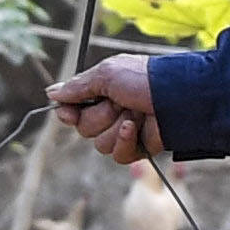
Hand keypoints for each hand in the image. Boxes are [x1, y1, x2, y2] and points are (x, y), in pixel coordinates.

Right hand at [51, 54, 167, 164]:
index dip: (69, 114)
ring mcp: (124, 131)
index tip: (70, 113)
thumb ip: (78, 86)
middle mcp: (110, 112)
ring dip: (116, 128)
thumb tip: (51, 93)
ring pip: (100, 145)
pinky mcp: (138, 147)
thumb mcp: (107, 75)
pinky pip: (118, 155)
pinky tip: (136, 128)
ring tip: (134, 114)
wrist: (177, 96)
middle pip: (84, 129)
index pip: (72, 110)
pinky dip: (126, 142)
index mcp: (101, 92)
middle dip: (100, 117)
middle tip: (119, 103)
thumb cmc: (144, 78)